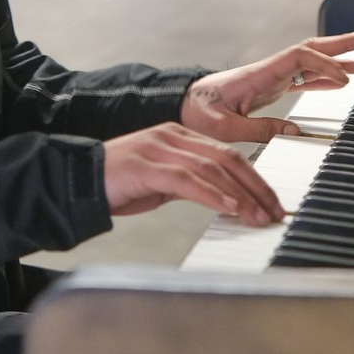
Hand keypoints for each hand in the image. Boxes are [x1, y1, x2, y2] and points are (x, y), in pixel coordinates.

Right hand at [102, 123, 283, 225]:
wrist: (77, 180)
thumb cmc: (118, 185)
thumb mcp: (160, 182)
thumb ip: (188, 182)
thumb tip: (222, 198)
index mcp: (178, 136)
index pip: (227, 154)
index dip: (254, 178)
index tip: (271, 203)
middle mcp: (172, 136)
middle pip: (227, 157)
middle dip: (256, 187)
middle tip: (275, 212)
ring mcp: (158, 147)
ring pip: (212, 168)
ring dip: (240, 195)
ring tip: (258, 217)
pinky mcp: (146, 165)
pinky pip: (187, 180)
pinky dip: (213, 195)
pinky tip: (229, 209)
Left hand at [180, 30, 353, 143]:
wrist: (182, 105)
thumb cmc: (197, 114)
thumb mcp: (223, 127)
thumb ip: (258, 129)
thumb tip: (294, 132)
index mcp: (258, 73)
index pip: (299, 57)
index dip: (324, 65)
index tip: (343, 80)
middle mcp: (268, 70)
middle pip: (311, 49)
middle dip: (341, 43)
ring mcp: (271, 78)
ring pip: (311, 62)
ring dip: (339, 60)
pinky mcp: (270, 88)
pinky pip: (303, 79)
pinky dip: (324, 78)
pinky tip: (340, 82)